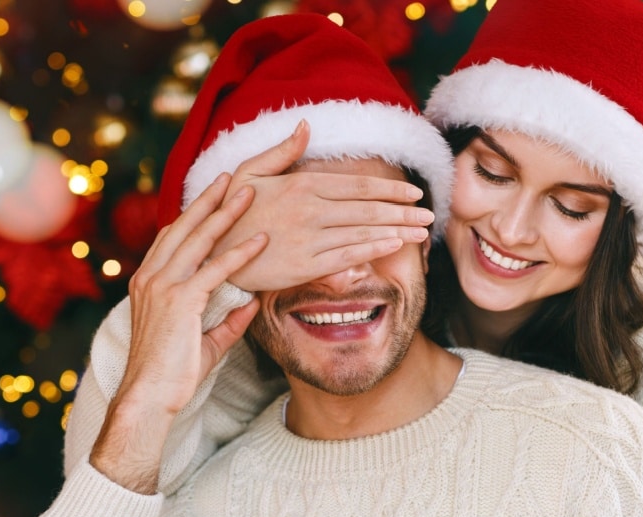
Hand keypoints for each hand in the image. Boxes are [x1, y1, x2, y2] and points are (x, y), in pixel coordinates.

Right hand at [90, 172, 266, 493]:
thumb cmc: (171, 376)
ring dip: (226, 214)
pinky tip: (260, 240)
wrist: (147, 397)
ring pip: (198, 240)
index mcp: (149, 284)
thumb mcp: (205, 342)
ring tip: (249, 193)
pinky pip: (214, 269)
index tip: (213, 197)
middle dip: (209, 200)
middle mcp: (151, 278)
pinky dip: (239, 253)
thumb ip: (228, 321)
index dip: (193, 216)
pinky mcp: (178, 301)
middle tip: (231, 177)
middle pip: (183, 227)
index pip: (171, 239)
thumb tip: (252, 304)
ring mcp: (161, 287)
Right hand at [217, 120, 433, 292]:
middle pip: (368, 208)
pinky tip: (394, 245)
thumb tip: (306, 124)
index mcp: (302, 184)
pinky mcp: (305, 265)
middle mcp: (311, 210)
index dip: (391, 188)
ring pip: (363, 231)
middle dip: (403, 211)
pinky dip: (373, 249)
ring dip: (397, 230)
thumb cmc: (232, 211)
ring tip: (421, 231)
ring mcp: (310, 239)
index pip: (358, 184)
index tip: (415, 193)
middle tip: (430, 215)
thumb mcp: (250, 171)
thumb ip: (282, 151)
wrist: (212, 254)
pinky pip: (347, 255)